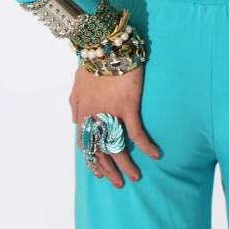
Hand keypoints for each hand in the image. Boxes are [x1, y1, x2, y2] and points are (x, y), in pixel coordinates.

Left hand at [69, 62, 158, 187]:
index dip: (92, 160)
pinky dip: (145, 145)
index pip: (85, 145)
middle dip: (108, 170)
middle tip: (118, 182)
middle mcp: (94, 117)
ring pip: (117, 147)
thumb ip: (74, 104)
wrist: (105, 45)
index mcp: (83, 112)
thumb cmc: (92, 61)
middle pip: (100, 151)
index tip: (99, 172)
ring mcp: (111, 113)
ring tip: (135, 176)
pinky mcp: (128, 106)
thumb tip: (75, 122)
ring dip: (126, 165)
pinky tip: (154, 154)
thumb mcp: (77, 82)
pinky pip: (136, 132)